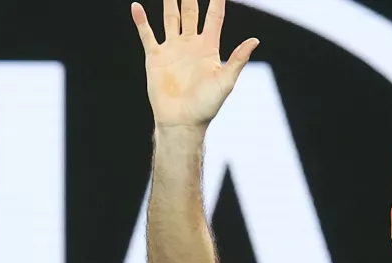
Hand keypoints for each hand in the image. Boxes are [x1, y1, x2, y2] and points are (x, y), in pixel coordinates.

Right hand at [131, 0, 258, 127]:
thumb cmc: (207, 106)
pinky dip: (141, 20)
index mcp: (209, 48)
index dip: (216, 2)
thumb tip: (255, 40)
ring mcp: (172, 49)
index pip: (214, 18)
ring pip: (170, 19)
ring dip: (169, 3)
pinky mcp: (155, 57)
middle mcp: (190, 45)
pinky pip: (147, 34)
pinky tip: (136, 6)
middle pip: (190, 13)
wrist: (182, 121)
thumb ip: (238, 59)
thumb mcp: (226, 82)